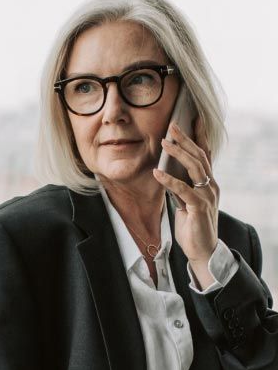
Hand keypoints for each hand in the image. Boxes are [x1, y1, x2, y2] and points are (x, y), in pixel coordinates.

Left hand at [152, 119, 218, 287]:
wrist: (202, 250)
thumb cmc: (192, 226)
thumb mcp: (185, 203)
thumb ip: (180, 188)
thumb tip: (166, 173)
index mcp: (208, 183)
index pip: (205, 155)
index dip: (198, 138)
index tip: (192, 119)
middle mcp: (211, 186)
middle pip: (199, 156)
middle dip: (185, 139)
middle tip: (172, 125)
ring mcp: (207, 196)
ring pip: (194, 168)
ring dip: (178, 153)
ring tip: (164, 142)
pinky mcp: (199, 208)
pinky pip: (184, 190)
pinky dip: (169, 181)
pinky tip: (157, 173)